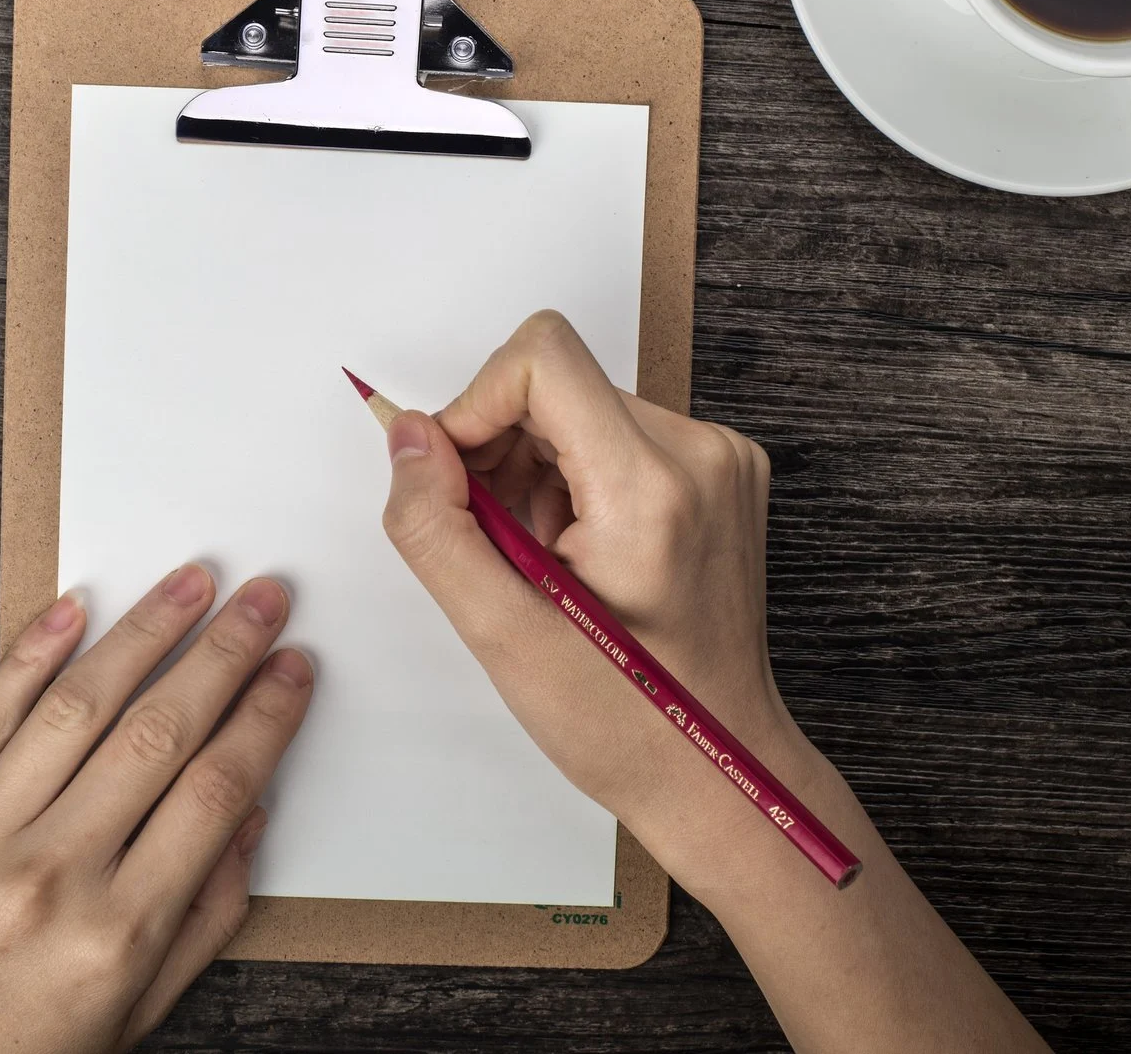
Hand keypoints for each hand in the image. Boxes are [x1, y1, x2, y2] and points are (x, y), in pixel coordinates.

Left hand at [0, 567, 312, 1053]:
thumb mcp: (136, 1012)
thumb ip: (204, 915)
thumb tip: (251, 811)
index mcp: (116, 935)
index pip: (216, 791)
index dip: (265, 718)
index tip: (293, 671)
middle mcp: (47, 878)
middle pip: (160, 732)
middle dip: (224, 653)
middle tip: (263, 599)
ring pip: (78, 706)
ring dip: (145, 630)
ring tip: (190, 582)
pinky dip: (32, 654)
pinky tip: (76, 608)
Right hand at [381, 312, 1046, 1053]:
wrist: (721, 773)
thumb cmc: (628, 723)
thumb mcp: (503, 635)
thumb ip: (436, 526)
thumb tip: (408, 437)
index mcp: (652, 488)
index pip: (543, 357)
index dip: (475, 405)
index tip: (456, 479)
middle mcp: (700, 454)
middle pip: (557, 382)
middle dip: (501, 450)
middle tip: (499, 544)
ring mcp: (719, 460)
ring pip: (580, 408)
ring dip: (534, 471)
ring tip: (542, 561)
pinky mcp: (719, 473)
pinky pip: (615, 435)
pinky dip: (574, 481)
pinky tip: (576, 555)